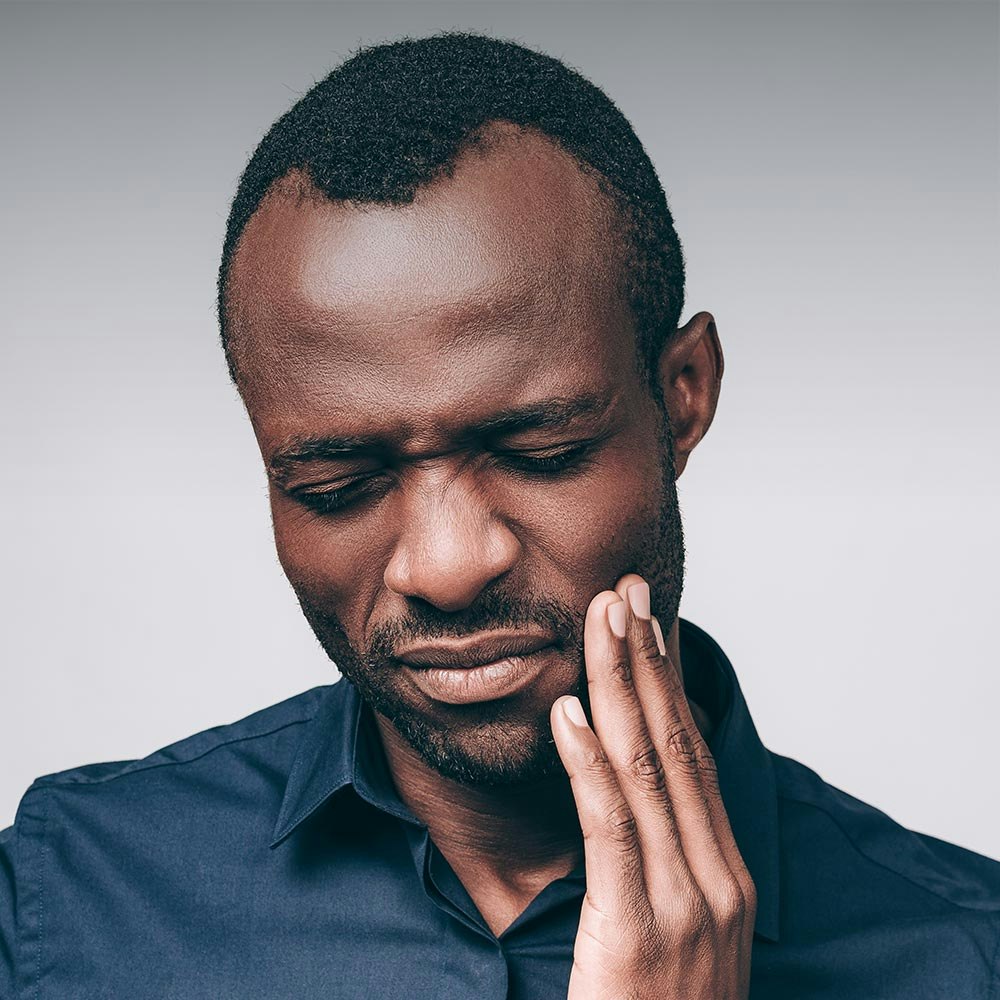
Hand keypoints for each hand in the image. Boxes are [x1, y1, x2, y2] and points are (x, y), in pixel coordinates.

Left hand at [550, 575, 755, 998]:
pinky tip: (569, 712)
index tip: (649, 622)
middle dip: (647, 661)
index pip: (693, 755)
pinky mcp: (636, 934)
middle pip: (676, 745)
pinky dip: (589, 763)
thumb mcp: (678, 935)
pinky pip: (611, 829)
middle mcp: (715, 879)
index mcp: (723, 875)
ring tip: (600, 622)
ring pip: (648, 770)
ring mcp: (684, 906)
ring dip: (621, 687)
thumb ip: (661, 866)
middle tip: (624, 592)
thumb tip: (631, 797)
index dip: (670, 682)